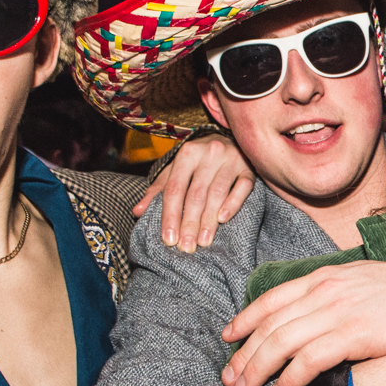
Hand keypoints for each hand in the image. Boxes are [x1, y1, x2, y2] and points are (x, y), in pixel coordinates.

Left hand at [133, 135, 253, 251]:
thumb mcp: (176, 169)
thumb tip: (137, 212)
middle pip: (195, 194)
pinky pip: (242, 187)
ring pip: (217, 193)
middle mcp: (209, 153)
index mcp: (187, 153)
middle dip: (189, 223)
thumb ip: (158, 189)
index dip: (170, 215)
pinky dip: (233, 203)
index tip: (169, 239)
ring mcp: (231, 159)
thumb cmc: (199, 160)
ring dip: (209, 221)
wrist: (232, 138)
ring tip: (203, 241)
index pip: (174, 189)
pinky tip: (223, 219)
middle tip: (186, 247)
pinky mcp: (248, 167)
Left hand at [221, 256, 385, 385]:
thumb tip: (310, 315)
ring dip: (257, 369)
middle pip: (269, 325)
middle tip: (229, 377)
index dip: (244, 320)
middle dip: (244, 353)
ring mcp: (338, 312)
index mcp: (324, 277)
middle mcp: (324, 292)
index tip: (228, 338)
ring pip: (281, 343)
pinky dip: (289, 379)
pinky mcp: (354, 335)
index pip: (271, 299)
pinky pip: (308, 360)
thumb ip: (330, 294)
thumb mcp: (357, 280)